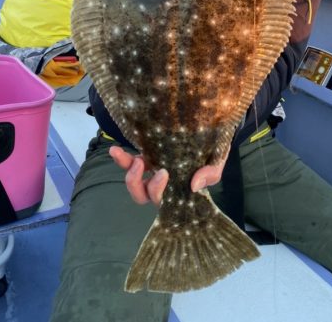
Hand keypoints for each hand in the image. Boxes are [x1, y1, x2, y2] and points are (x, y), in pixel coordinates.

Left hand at [109, 146, 228, 205]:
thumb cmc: (213, 151)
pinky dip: (121, 159)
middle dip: (138, 184)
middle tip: (142, 163)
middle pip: (142, 196)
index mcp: (179, 190)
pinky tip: (114, 150)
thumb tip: (194, 185)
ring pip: (133, 183)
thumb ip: (211, 173)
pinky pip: (129, 164)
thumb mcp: (217, 161)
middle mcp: (163, 185)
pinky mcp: (146, 157)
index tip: (163, 172)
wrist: (209, 131)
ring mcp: (152, 172)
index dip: (157, 191)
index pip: (164, 201)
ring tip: (128, 156)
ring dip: (128, 173)